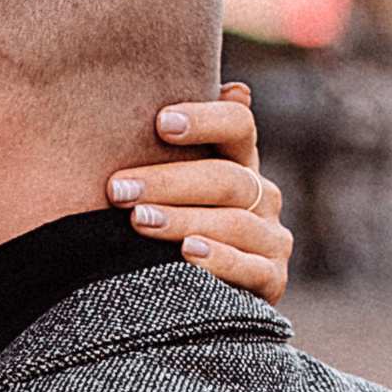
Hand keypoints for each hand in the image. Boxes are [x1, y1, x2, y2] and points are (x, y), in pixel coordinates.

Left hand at [105, 89, 289, 300]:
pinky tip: (188, 252)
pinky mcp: (273, 280)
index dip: (205, 120)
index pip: (238, 125)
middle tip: (119, 189)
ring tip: (139, 221)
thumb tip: (228, 88)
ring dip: (183, 219)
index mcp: (240, 163)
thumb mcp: (165, 187)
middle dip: (168, 182)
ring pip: (234, 222)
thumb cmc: (167, 229)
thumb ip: (171, 144)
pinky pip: (252, 268)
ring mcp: (272, 238)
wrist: (194, 303)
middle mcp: (263, 196)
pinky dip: (220, 260)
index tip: (160, 123)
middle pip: (226, 178)